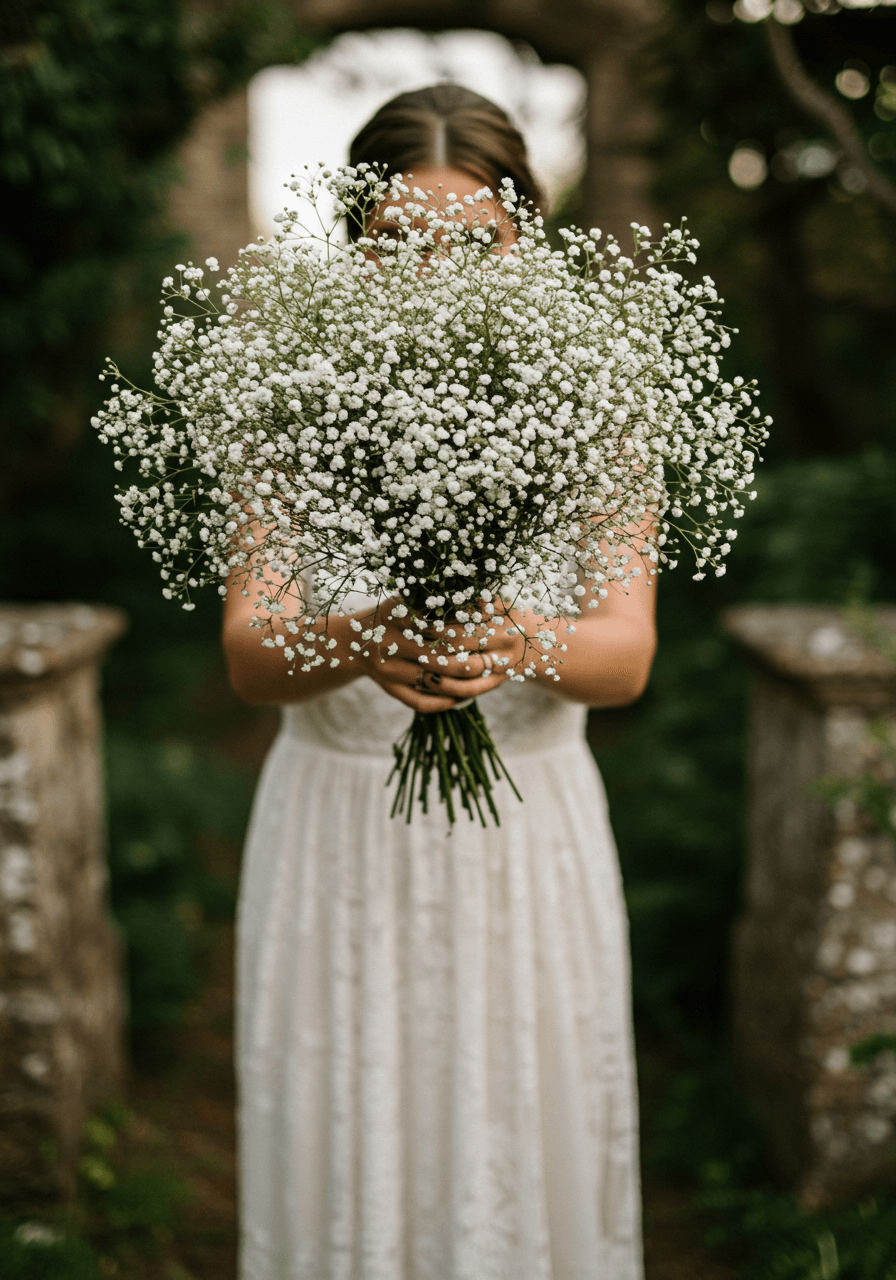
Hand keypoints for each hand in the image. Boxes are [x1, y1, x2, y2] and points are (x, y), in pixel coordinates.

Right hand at [351, 599, 513, 713]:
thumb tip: (484, 599)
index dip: (470, 630)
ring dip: (466, 685)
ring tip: (489, 679)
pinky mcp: (389, 690)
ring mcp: (388, 671)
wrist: (351, 641)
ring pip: (435, 683)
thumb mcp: (408, 599)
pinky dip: (446, 702)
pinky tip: (465, 697)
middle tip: (497, 660)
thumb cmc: (391, 614)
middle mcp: (390, 644)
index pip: (441, 625)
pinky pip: (421, 703)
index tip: (494, 630)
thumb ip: (437, 599)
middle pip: (441, 657)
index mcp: (396, 616)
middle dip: (473, 661)